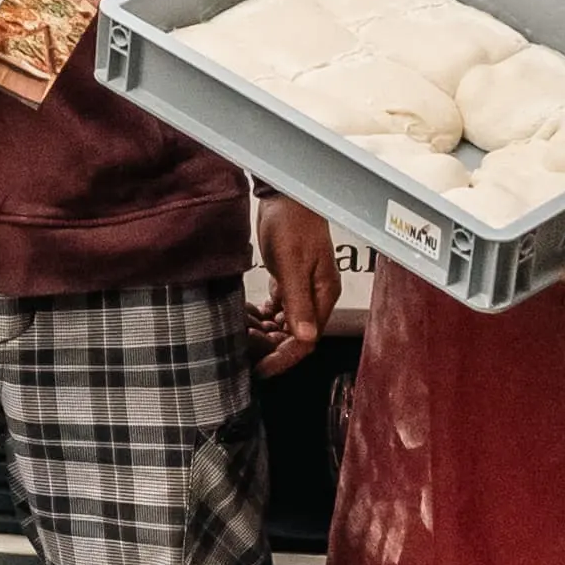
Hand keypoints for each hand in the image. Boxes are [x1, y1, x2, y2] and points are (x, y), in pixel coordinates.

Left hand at [253, 197, 338, 368]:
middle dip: (270, 346)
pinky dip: (262, 317)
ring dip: (263, 332)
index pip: (308, 340)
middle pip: (295, 336)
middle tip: (243, 350)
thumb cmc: (292, 221)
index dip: (284, 358)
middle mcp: (316, 296)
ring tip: (241, 334)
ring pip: (283, 325)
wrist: (284, 195)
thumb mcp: (292, 263)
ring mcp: (303, 289)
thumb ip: (298, 300)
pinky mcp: (289, 281)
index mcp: (323, 294)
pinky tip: (247, 318)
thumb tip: (306, 337)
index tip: (260, 370)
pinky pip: (277, 309)